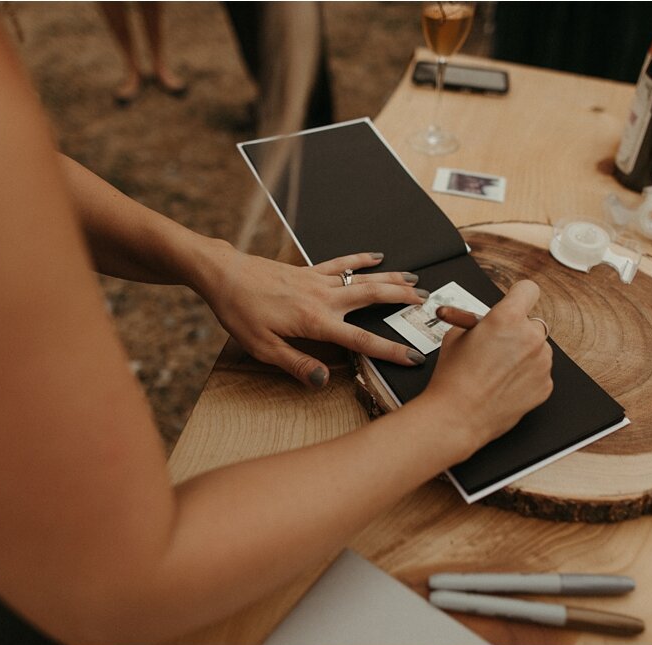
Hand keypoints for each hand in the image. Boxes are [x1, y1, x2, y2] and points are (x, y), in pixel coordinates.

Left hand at [190, 241, 428, 382]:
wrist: (223, 274)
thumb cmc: (239, 312)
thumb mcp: (263, 348)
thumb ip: (296, 365)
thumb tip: (323, 381)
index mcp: (315, 322)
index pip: (362, 340)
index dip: (390, 350)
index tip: (413, 357)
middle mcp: (322, 298)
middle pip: (372, 298)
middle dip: (402, 301)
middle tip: (428, 304)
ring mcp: (316, 281)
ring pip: (363, 278)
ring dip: (391, 278)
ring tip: (415, 279)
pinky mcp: (307, 271)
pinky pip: (341, 263)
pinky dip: (361, 259)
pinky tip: (376, 257)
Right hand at [422, 280, 553, 460]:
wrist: (457, 417)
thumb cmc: (454, 380)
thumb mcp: (457, 335)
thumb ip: (481, 322)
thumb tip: (488, 322)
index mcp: (508, 317)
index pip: (528, 290)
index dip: (518, 297)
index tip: (515, 303)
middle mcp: (530, 337)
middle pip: (533, 322)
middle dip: (519, 332)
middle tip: (499, 347)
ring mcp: (541, 363)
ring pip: (538, 349)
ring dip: (524, 355)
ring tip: (499, 372)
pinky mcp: (545, 386)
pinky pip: (539, 373)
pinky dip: (527, 377)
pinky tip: (506, 386)